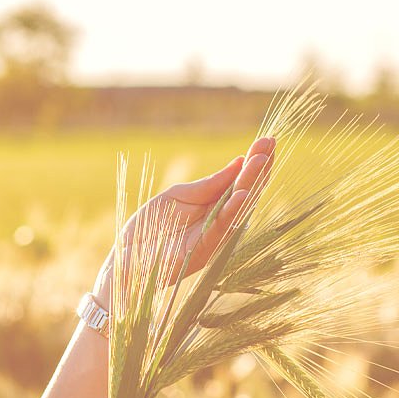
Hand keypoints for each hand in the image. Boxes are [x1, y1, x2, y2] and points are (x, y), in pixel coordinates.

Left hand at [92, 137, 276, 301]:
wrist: (127, 256)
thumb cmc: (150, 226)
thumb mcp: (177, 196)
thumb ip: (207, 185)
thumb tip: (238, 163)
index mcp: (214, 208)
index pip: (239, 182)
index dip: (253, 163)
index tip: (268, 141)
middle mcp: (219, 223)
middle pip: (244, 193)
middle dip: (259, 169)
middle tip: (271, 144)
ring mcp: (212, 238)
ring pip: (237, 209)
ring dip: (250, 185)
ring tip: (261, 162)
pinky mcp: (200, 252)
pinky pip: (219, 230)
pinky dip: (231, 212)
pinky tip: (241, 195)